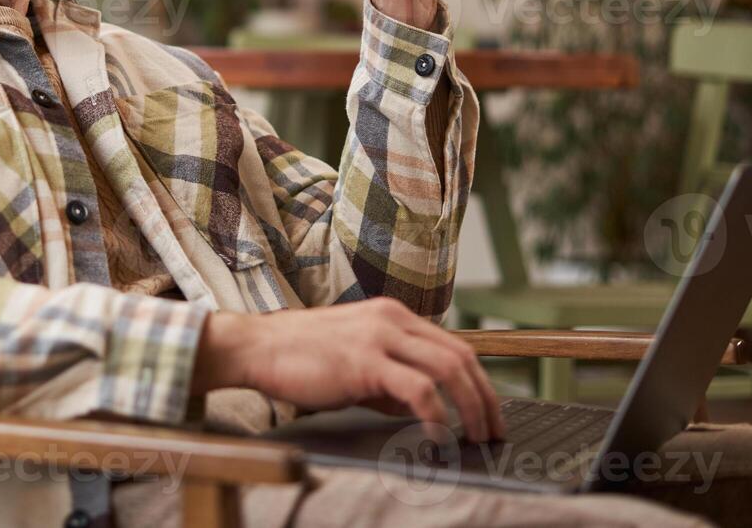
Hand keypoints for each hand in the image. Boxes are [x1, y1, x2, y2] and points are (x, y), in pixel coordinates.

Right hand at [192, 298, 504, 441]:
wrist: (257, 347)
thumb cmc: (300, 357)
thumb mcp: (356, 362)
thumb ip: (390, 381)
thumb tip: (422, 409)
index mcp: (393, 315)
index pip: (454, 345)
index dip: (479, 381)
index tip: (488, 411)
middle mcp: (392, 319)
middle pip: (461, 355)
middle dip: (485, 397)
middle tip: (493, 430)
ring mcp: (379, 336)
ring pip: (449, 368)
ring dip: (471, 407)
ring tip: (474, 437)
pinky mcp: (365, 361)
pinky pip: (418, 389)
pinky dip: (436, 416)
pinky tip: (437, 436)